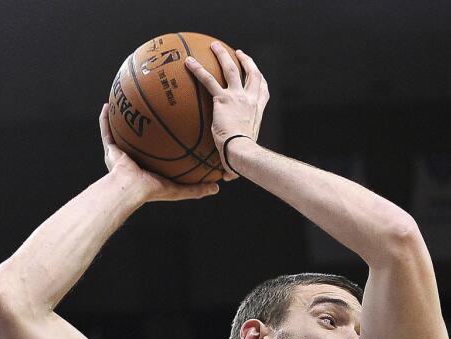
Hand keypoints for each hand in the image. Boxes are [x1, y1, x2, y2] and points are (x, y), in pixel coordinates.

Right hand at [98, 103, 218, 200]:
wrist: (130, 190)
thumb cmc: (153, 190)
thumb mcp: (179, 189)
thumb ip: (197, 188)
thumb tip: (216, 187)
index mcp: (148, 166)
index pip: (157, 149)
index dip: (163, 137)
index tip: (174, 124)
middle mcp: (133, 158)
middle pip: (139, 136)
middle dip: (144, 123)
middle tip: (152, 107)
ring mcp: (120, 152)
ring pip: (121, 130)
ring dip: (123, 116)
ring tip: (127, 100)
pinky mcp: (109, 149)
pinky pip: (105, 129)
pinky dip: (104, 118)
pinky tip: (107, 105)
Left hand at [184, 45, 269, 177]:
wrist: (242, 152)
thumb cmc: (243, 158)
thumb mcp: (242, 154)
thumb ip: (232, 161)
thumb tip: (226, 179)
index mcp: (257, 111)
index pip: (263, 91)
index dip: (259, 79)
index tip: (255, 72)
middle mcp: (251, 101)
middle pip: (251, 74)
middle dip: (246, 61)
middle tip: (238, 53)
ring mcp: (238, 97)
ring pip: (232, 69)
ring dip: (223, 55)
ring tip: (214, 46)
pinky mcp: (222, 99)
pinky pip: (208, 80)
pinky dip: (198, 69)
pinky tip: (187, 62)